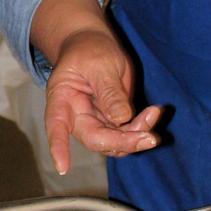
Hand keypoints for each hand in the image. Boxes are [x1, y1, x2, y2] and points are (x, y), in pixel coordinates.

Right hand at [45, 29, 160, 175]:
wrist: (93, 43)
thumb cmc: (89, 49)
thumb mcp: (100, 64)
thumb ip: (110, 92)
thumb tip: (122, 120)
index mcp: (62, 97)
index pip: (56, 124)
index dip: (58, 146)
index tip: (62, 167)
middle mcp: (75, 115)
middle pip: (95, 139)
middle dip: (123, 142)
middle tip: (150, 138)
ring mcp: (94, 120)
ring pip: (114, 142)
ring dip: (137, 135)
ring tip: (154, 113)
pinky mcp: (110, 121)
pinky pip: (127, 133)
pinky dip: (142, 127)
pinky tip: (153, 112)